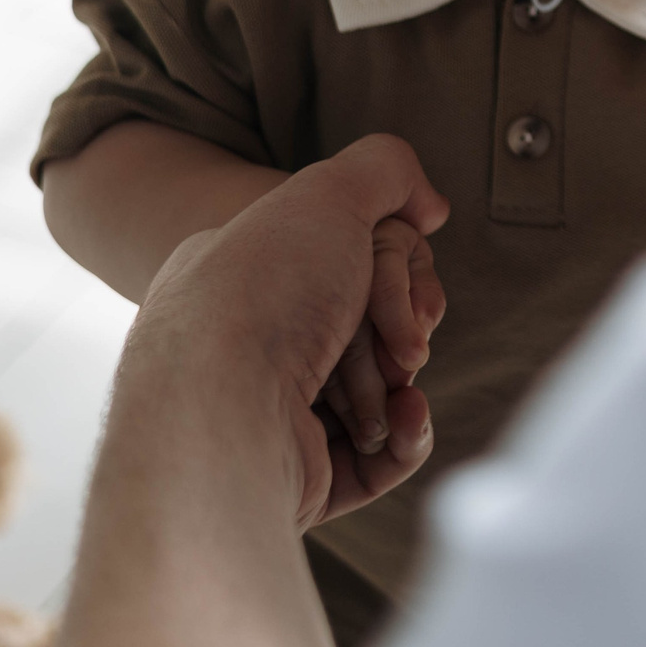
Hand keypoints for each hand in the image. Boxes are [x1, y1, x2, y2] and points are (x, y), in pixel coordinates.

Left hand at [130, 135, 450, 530]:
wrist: (216, 409)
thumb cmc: (262, 294)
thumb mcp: (326, 192)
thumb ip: (386, 170)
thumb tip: (428, 207)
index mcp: (242, 279)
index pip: (343, 262)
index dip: (389, 263)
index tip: (396, 263)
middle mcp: (246, 348)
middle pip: (366, 328)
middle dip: (398, 329)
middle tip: (399, 337)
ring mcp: (270, 417)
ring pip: (376, 392)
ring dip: (400, 383)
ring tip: (394, 385)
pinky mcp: (297, 477)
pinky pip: (377, 459)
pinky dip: (405, 436)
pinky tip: (408, 418)